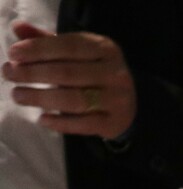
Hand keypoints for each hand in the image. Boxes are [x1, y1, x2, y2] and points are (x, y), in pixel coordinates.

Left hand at [3, 21, 136, 139]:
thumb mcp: (76, 53)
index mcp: (105, 49)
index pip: (69, 46)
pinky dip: (60, 122)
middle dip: (33, 73)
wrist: (129, 103)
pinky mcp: (114, 123)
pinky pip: (83, 125)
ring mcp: (117, 100)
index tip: (13, 55)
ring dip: (40, 98)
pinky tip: (42, 119)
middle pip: (68, 73)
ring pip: (74, 100)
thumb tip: (18, 29)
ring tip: (17, 95)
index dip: (39, 49)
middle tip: (8, 74)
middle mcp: (115, 73)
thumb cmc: (94, 73)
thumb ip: (47, 41)